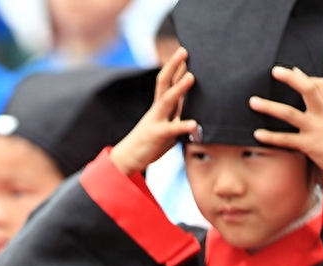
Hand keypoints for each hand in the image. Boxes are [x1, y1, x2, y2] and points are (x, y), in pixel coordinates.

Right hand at [110, 47, 197, 175]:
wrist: (127, 158)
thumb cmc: (149, 142)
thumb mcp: (166, 125)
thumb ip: (178, 114)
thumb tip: (195, 107)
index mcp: (160, 106)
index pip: (168, 81)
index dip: (176, 66)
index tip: (185, 49)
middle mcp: (157, 109)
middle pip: (164, 83)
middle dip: (174, 66)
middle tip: (184, 50)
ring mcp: (156, 120)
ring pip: (167, 101)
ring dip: (179, 88)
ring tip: (191, 77)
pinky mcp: (157, 135)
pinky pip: (172, 129)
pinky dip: (184, 126)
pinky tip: (195, 124)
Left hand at [250, 66, 322, 171]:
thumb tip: (315, 108)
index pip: (321, 85)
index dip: (306, 77)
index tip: (292, 71)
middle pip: (308, 90)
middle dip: (291, 79)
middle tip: (274, 71)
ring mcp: (316, 129)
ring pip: (289, 113)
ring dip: (269, 107)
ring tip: (252, 102)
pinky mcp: (309, 145)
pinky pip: (285, 139)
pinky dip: (270, 136)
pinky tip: (257, 134)